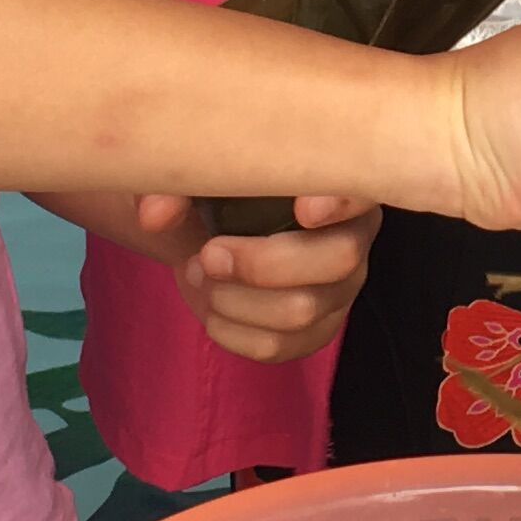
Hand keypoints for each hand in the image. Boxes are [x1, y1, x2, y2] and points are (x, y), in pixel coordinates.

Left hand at [130, 191, 374, 364]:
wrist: (204, 229)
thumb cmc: (213, 185)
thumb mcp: (191, 172)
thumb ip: (172, 182)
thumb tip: (154, 214)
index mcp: (339, 180)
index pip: (365, 190)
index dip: (342, 203)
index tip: (303, 209)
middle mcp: (353, 235)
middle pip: (340, 260)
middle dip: (263, 263)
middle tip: (208, 254)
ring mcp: (338, 290)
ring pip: (302, 311)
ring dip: (234, 299)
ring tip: (196, 272)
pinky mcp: (314, 330)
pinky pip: (278, 347)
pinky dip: (229, 330)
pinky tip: (208, 304)